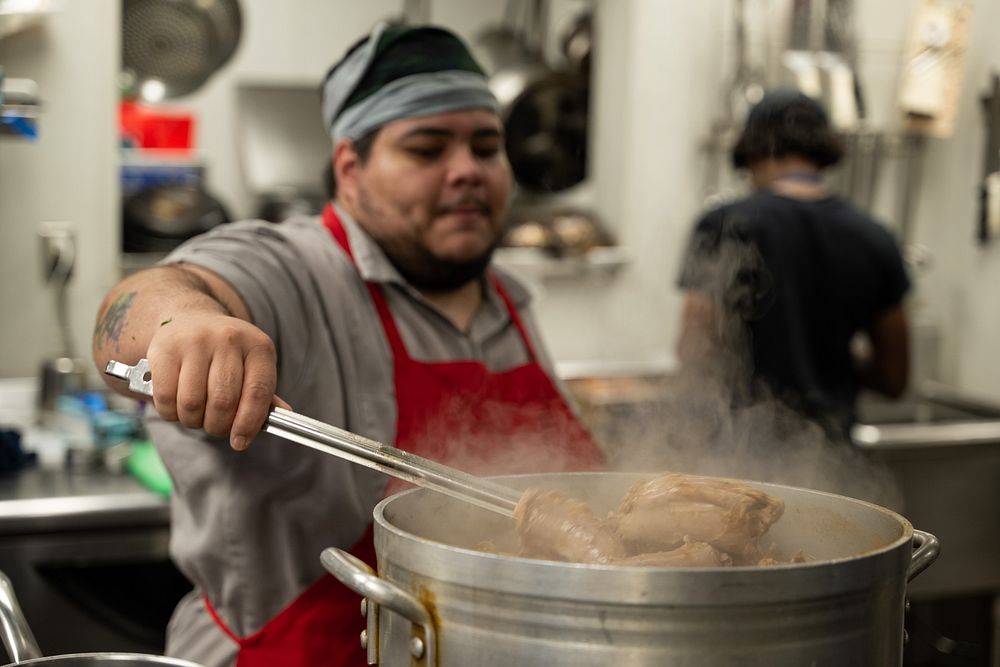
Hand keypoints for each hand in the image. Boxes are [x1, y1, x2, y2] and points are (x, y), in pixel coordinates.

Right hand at [145, 313, 289, 449]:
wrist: (191, 319)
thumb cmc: (227, 353)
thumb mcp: (253, 365)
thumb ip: (264, 393)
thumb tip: (283, 417)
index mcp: (258, 346)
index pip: (258, 392)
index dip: (249, 423)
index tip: (240, 442)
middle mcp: (228, 339)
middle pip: (223, 402)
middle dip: (218, 426)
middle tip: (215, 426)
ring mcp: (195, 341)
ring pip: (192, 404)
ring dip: (193, 421)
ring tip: (196, 414)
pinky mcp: (164, 349)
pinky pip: (166, 398)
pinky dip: (170, 413)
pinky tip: (177, 406)